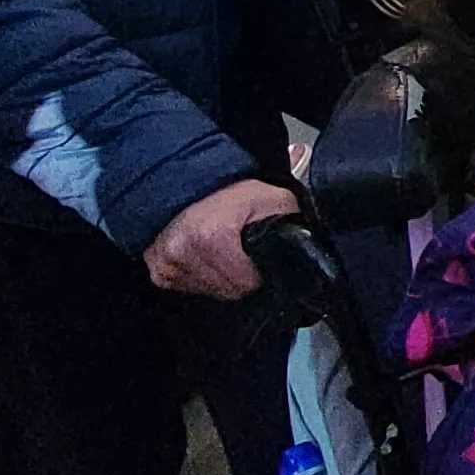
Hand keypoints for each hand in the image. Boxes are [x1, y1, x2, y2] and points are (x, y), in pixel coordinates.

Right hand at [143, 178, 299, 298]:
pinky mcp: (158, 271)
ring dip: (220, 277)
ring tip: (222, 250)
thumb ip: (294, 219)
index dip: (258, 271)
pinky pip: (190, 288)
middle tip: (239, 250)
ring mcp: (167, 265)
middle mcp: (182, 253)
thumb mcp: (270, 197)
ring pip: (210, 292)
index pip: (247, 283)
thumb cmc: (227, 190)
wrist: (185, 182)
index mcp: (210, 238)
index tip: (256, 253)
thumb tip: (315, 236)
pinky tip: (204, 256)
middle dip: (240, 275)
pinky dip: (200, 276)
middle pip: (229, 291)